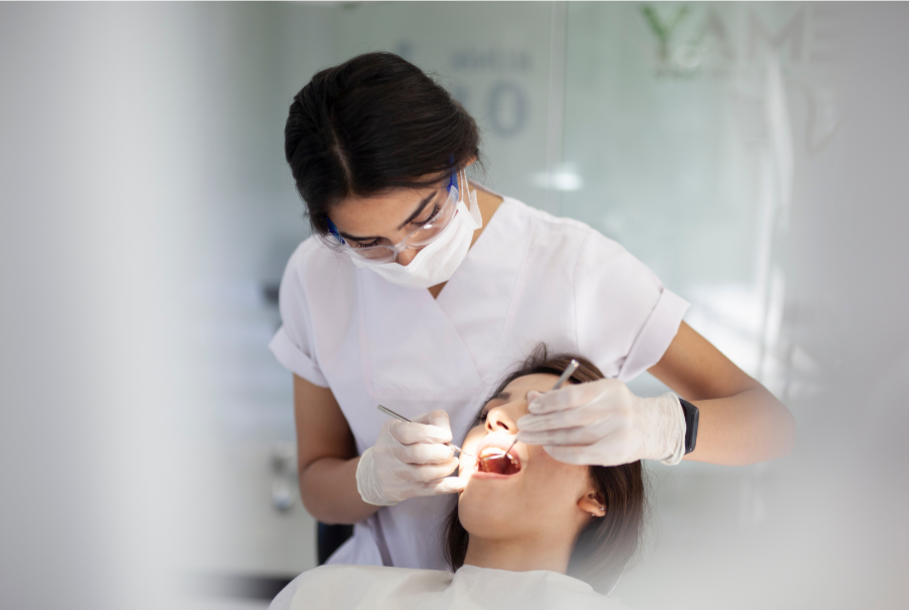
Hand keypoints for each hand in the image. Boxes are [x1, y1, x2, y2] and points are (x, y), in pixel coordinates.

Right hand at [356, 410, 465, 505]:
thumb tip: (447, 435)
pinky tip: (459, 483)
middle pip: (418, 454)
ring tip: (452, 463)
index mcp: (390, 431)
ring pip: (423, 474)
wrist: (379, 471)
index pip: (409, 432)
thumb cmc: (404, 442)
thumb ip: (433, 421)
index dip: (432, 434)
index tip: (447, 436)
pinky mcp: (400, 491)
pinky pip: (427, 490)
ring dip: (445, 468)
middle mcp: (387, 452)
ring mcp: (392, 473)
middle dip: (441, 453)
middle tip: (450, 452)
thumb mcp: (413, 424)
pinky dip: (446, 487)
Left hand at [516, 379, 685, 465]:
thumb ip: (564, 396)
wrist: (651, 427)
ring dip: (545, 438)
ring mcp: (617, 431)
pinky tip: (547, 449)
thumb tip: (532, 397)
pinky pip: (581, 453)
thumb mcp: (594, 396)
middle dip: (541, 422)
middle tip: (521, 426)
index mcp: (608, 389)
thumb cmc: (615, 409)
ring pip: (572, 436)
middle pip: (569, 417)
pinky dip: (561, 452)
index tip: (531, 407)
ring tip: (527, 437)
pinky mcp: (615, 452)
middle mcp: (615, 409)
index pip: (572, 395)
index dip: (548, 402)